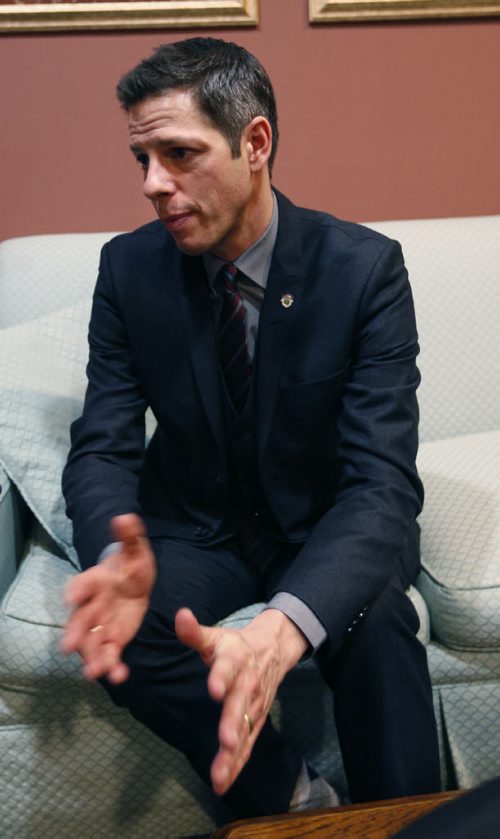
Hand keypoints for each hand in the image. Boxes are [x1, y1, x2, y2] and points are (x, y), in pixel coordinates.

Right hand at [61, 513, 155, 684]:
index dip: (76, 590)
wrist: (134, 582)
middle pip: (81, 620)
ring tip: (94, 672)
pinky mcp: (113, 639)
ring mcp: (101, 625)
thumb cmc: (130, 565)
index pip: (82, 584)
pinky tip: (120, 676)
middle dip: (75, 632)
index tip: (71, 597)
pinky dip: (113, 666)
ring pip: (93, 643)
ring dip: (92, 657)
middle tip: (68, 646)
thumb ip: (130, 536)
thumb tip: (125, 517)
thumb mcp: (136, 550)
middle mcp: (93, 605)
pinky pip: (110, 654)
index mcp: (96, 581)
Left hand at [175, 607, 306, 795]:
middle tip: (226, 742)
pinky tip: (223, 783)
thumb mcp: (215, 636)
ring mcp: (255, 706)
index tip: (213, 689)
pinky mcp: (255, 722)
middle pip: (240, 705)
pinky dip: (237, 765)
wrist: (273, 650)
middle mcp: (248, 685)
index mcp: (236, 659)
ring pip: (245, 731)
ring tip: (220, 776)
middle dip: (233, 724)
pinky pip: (247, 745)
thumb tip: (180, 616)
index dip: (221, 678)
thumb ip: (194, 632)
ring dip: (234, 755)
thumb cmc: (235, 645)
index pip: (228, 668)